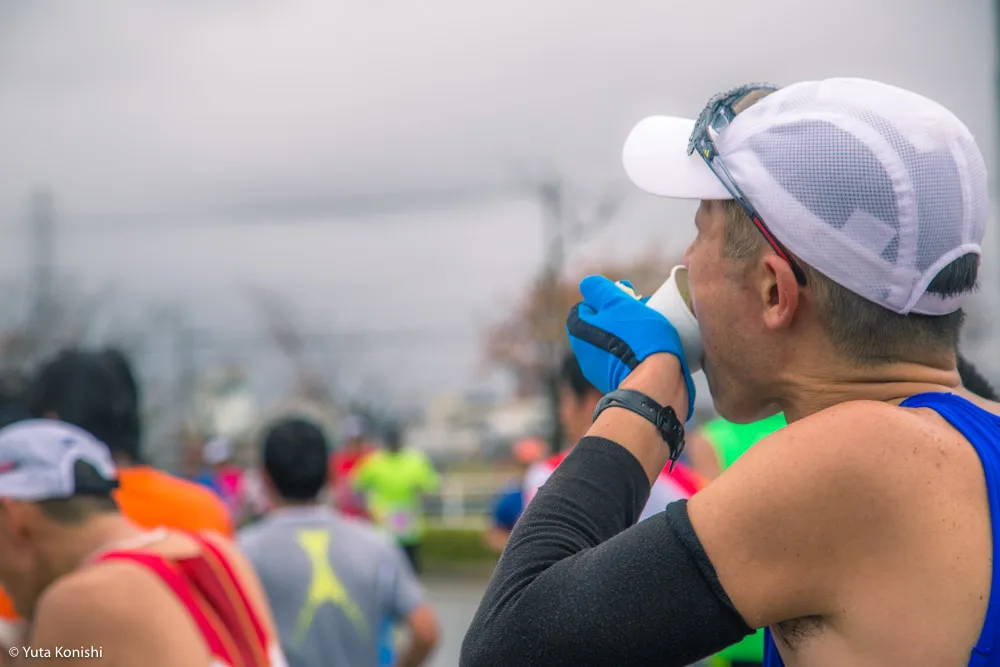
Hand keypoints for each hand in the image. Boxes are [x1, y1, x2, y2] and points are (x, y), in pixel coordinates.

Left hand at [566, 276, 694, 418]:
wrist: (656, 387)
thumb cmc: (638, 341)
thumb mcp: (618, 304)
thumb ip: (599, 290)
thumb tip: (587, 285)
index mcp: (578, 333)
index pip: (587, 305)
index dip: (607, 297)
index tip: (628, 297)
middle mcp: (585, 353)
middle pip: (603, 323)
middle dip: (622, 315)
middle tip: (644, 310)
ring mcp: (602, 371)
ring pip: (617, 341)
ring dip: (633, 333)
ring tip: (653, 330)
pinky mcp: (621, 382)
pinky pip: (628, 359)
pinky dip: (639, 352)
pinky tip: (656, 350)